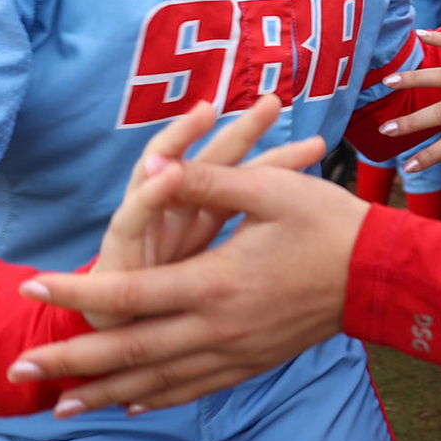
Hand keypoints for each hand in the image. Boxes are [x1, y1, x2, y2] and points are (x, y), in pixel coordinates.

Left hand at [10, 157, 360, 417]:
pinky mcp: (252, 363)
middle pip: (129, 352)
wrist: (383, 274)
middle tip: (21, 374)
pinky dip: (157, 397)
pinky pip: (194, 388)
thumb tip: (154, 167)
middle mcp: (218, 327)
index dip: (74, 292)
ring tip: (62, 408)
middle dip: (71, 364)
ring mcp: (235, 352)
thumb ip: (205, 180)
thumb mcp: (268, 188)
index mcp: (215, 282)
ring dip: (105, 393)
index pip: (128, 293)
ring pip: (156, 381)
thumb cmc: (327, 223)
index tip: (30, 290)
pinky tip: (133, 402)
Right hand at [90, 96, 293, 328]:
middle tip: (270, 104)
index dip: (279, 160)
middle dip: (239, 131)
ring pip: (164, 171)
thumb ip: (249, 236)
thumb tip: (303, 221)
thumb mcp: (219, 263)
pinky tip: (171, 172)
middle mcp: (179, 209)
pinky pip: (133, 215)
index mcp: (207, 212)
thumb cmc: (172, 296)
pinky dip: (151, 193)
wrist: (123, 336)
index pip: (247, 178)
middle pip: (211, 161)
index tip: (320, 143)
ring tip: (206, 112)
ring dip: (182, 139)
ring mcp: (148, 221)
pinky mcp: (120, 243)